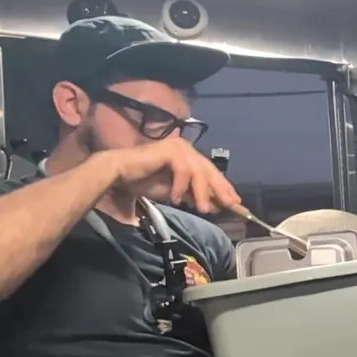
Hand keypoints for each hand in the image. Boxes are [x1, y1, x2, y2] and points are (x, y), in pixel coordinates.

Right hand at [99, 137, 240, 213]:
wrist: (120, 175)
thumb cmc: (145, 182)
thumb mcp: (178, 193)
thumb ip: (195, 196)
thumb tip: (216, 205)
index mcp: (189, 155)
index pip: (211, 171)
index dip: (224, 186)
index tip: (235, 201)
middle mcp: (186, 148)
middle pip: (209, 171)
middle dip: (220, 190)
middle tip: (230, 205)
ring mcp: (178, 147)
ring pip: (199, 172)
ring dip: (202, 193)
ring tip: (202, 210)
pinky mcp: (169, 150)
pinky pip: (183, 171)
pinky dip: (181, 187)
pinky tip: (175, 199)